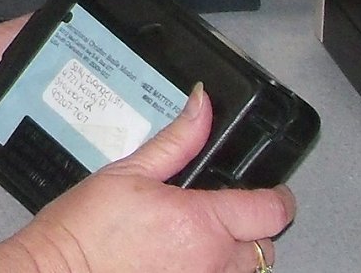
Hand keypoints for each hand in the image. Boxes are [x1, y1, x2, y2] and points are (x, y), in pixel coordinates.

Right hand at [10, 85, 296, 271]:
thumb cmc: (83, 229)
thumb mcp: (129, 172)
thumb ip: (177, 141)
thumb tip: (203, 104)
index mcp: (202, 222)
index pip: (272, 211)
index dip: (277, 197)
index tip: (271, 193)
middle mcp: (210, 262)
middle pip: (265, 249)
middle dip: (253, 232)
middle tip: (225, 218)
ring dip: (234, 259)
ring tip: (202, 244)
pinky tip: (183, 263)